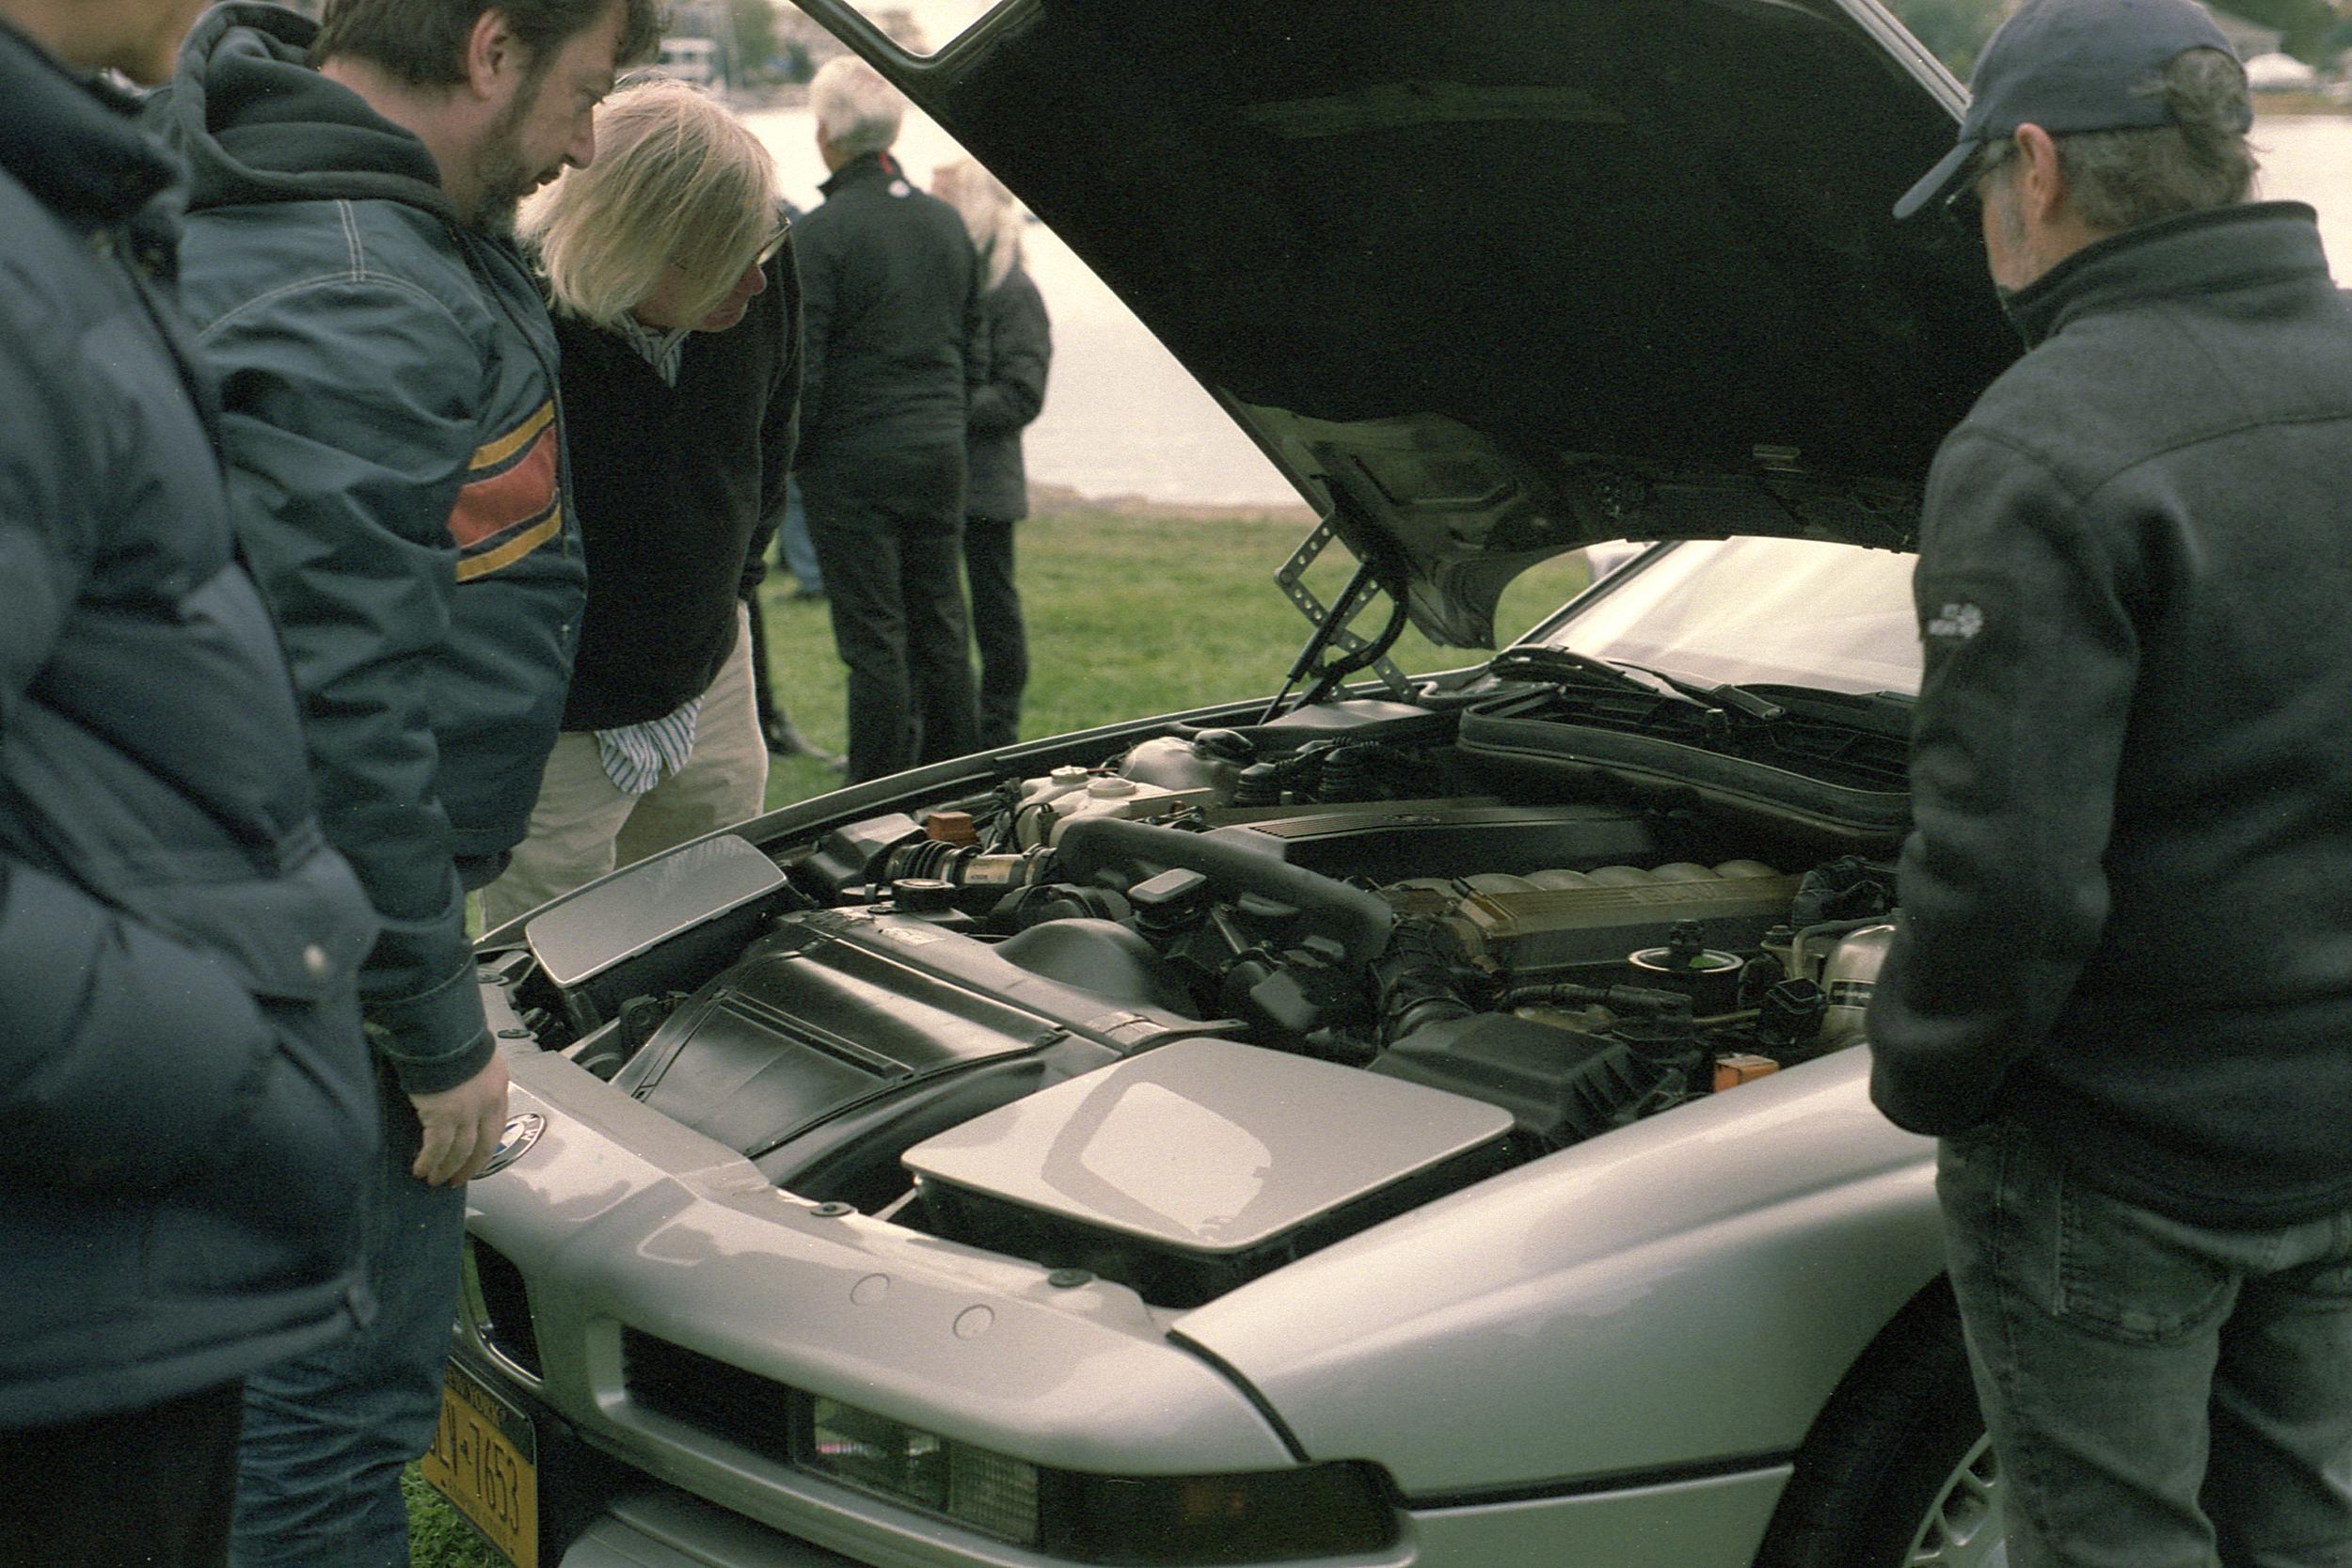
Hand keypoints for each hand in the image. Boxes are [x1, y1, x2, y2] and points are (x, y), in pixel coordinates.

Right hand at [407, 1053, 509, 1185]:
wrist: (442, 1033)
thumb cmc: (453, 1040)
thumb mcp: (476, 1060)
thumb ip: (474, 1081)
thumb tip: (463, 1094)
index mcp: (497, 1090)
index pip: (496, 1127)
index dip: (486, 1147)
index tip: (476, 1160)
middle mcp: (487, 1105)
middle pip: (483, 1146)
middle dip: (470, 1167)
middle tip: (457, 1181)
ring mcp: (466, 1113)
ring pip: (460, 1152)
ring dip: (447, 1169)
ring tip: (436, 1180)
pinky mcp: (442, 1117)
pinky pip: (436, 1148)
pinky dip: (429, 1161)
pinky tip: (420, 1170)